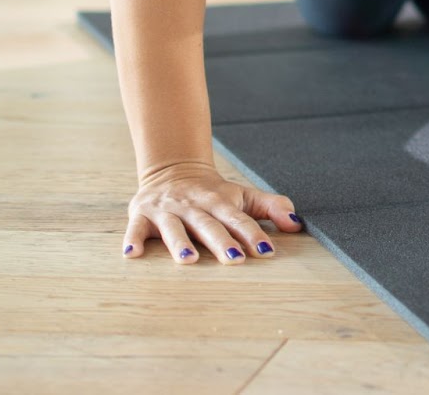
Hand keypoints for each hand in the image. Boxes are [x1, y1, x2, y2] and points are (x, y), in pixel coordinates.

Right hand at [123, 160, 303, 263]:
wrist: (172, 169)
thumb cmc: (213, 193)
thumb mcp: (243, 196)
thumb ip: (271, 207)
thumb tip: (297, 224)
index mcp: (220, 202)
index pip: (239, 219)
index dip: (253, 234)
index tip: (267, 251)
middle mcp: (194, 206)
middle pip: (209, 225)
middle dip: (222, 242)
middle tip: (235, 260)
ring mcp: (167, 210)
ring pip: (174, 228)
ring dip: (180, 244)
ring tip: (189, 260)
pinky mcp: (142, 215)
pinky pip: (136, 228)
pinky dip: (133, 239)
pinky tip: (132, 253)